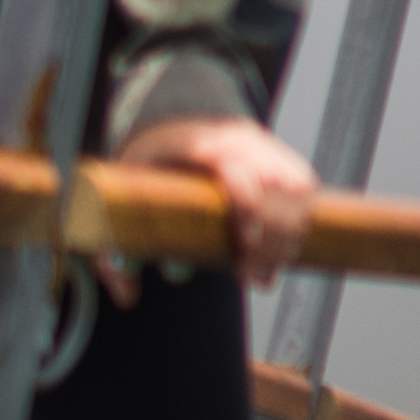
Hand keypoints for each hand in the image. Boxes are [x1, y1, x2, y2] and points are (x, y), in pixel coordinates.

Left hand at [121, 114, 322, 291]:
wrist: (172, 124)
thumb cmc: (147, 166)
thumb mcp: (120, 196)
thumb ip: (116, 247)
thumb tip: (129, 296)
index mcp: (196, 144)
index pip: (234, 169)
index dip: (247, 205)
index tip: (246, 243)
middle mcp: (236, 140)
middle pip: (275, 185)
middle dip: (273, 237)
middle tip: (254, 277)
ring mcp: (262, 145)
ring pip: (298, 189)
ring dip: (289, 235)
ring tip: (266, 272)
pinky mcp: (279, 155)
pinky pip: (304, 188)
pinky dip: (300, 222)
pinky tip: (284, 250)